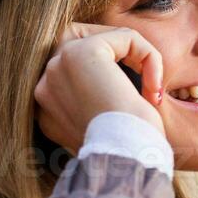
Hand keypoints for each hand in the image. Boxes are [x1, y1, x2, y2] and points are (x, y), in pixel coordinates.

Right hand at [34, 22, 164, 152]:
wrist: (125, 160)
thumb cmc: (124, 152)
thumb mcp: (104, 128)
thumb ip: (96, 104)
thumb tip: (113, 87)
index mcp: (46, 107)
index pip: (74, 69)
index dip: (112, 76)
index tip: (133, 108)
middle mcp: (43, 86)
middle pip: (81, 43)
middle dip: (117, 55)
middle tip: (145, 83)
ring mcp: (56, 66)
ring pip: (104, 37)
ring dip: (135, 56)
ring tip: (151, 87)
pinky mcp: (80, 53)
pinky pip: (126, 38)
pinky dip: (149, 57)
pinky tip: (154, 89)